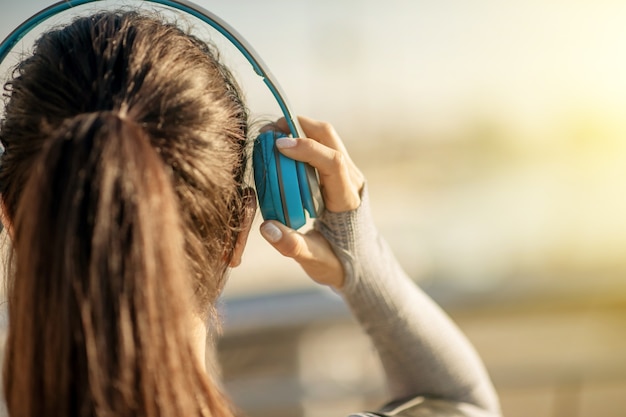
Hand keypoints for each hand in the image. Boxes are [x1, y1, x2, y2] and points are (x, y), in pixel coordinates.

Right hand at [259, 116, 363, 288]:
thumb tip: (266, 227)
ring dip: (298, 131)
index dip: (306, 148)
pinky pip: (319, 147)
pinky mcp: (338, 174)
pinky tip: (278, 151)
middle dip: (299, 126)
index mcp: (348, 200)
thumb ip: (292, 246)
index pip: (333, 162)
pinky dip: (299, 142)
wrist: (361, 263)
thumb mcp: (316, 262)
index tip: (278, 145)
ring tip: (268, 137)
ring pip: (325, 137)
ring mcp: (346, 174)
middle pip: (329, 137)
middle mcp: (351, 181)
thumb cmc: (338, 263)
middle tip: (269, 129)